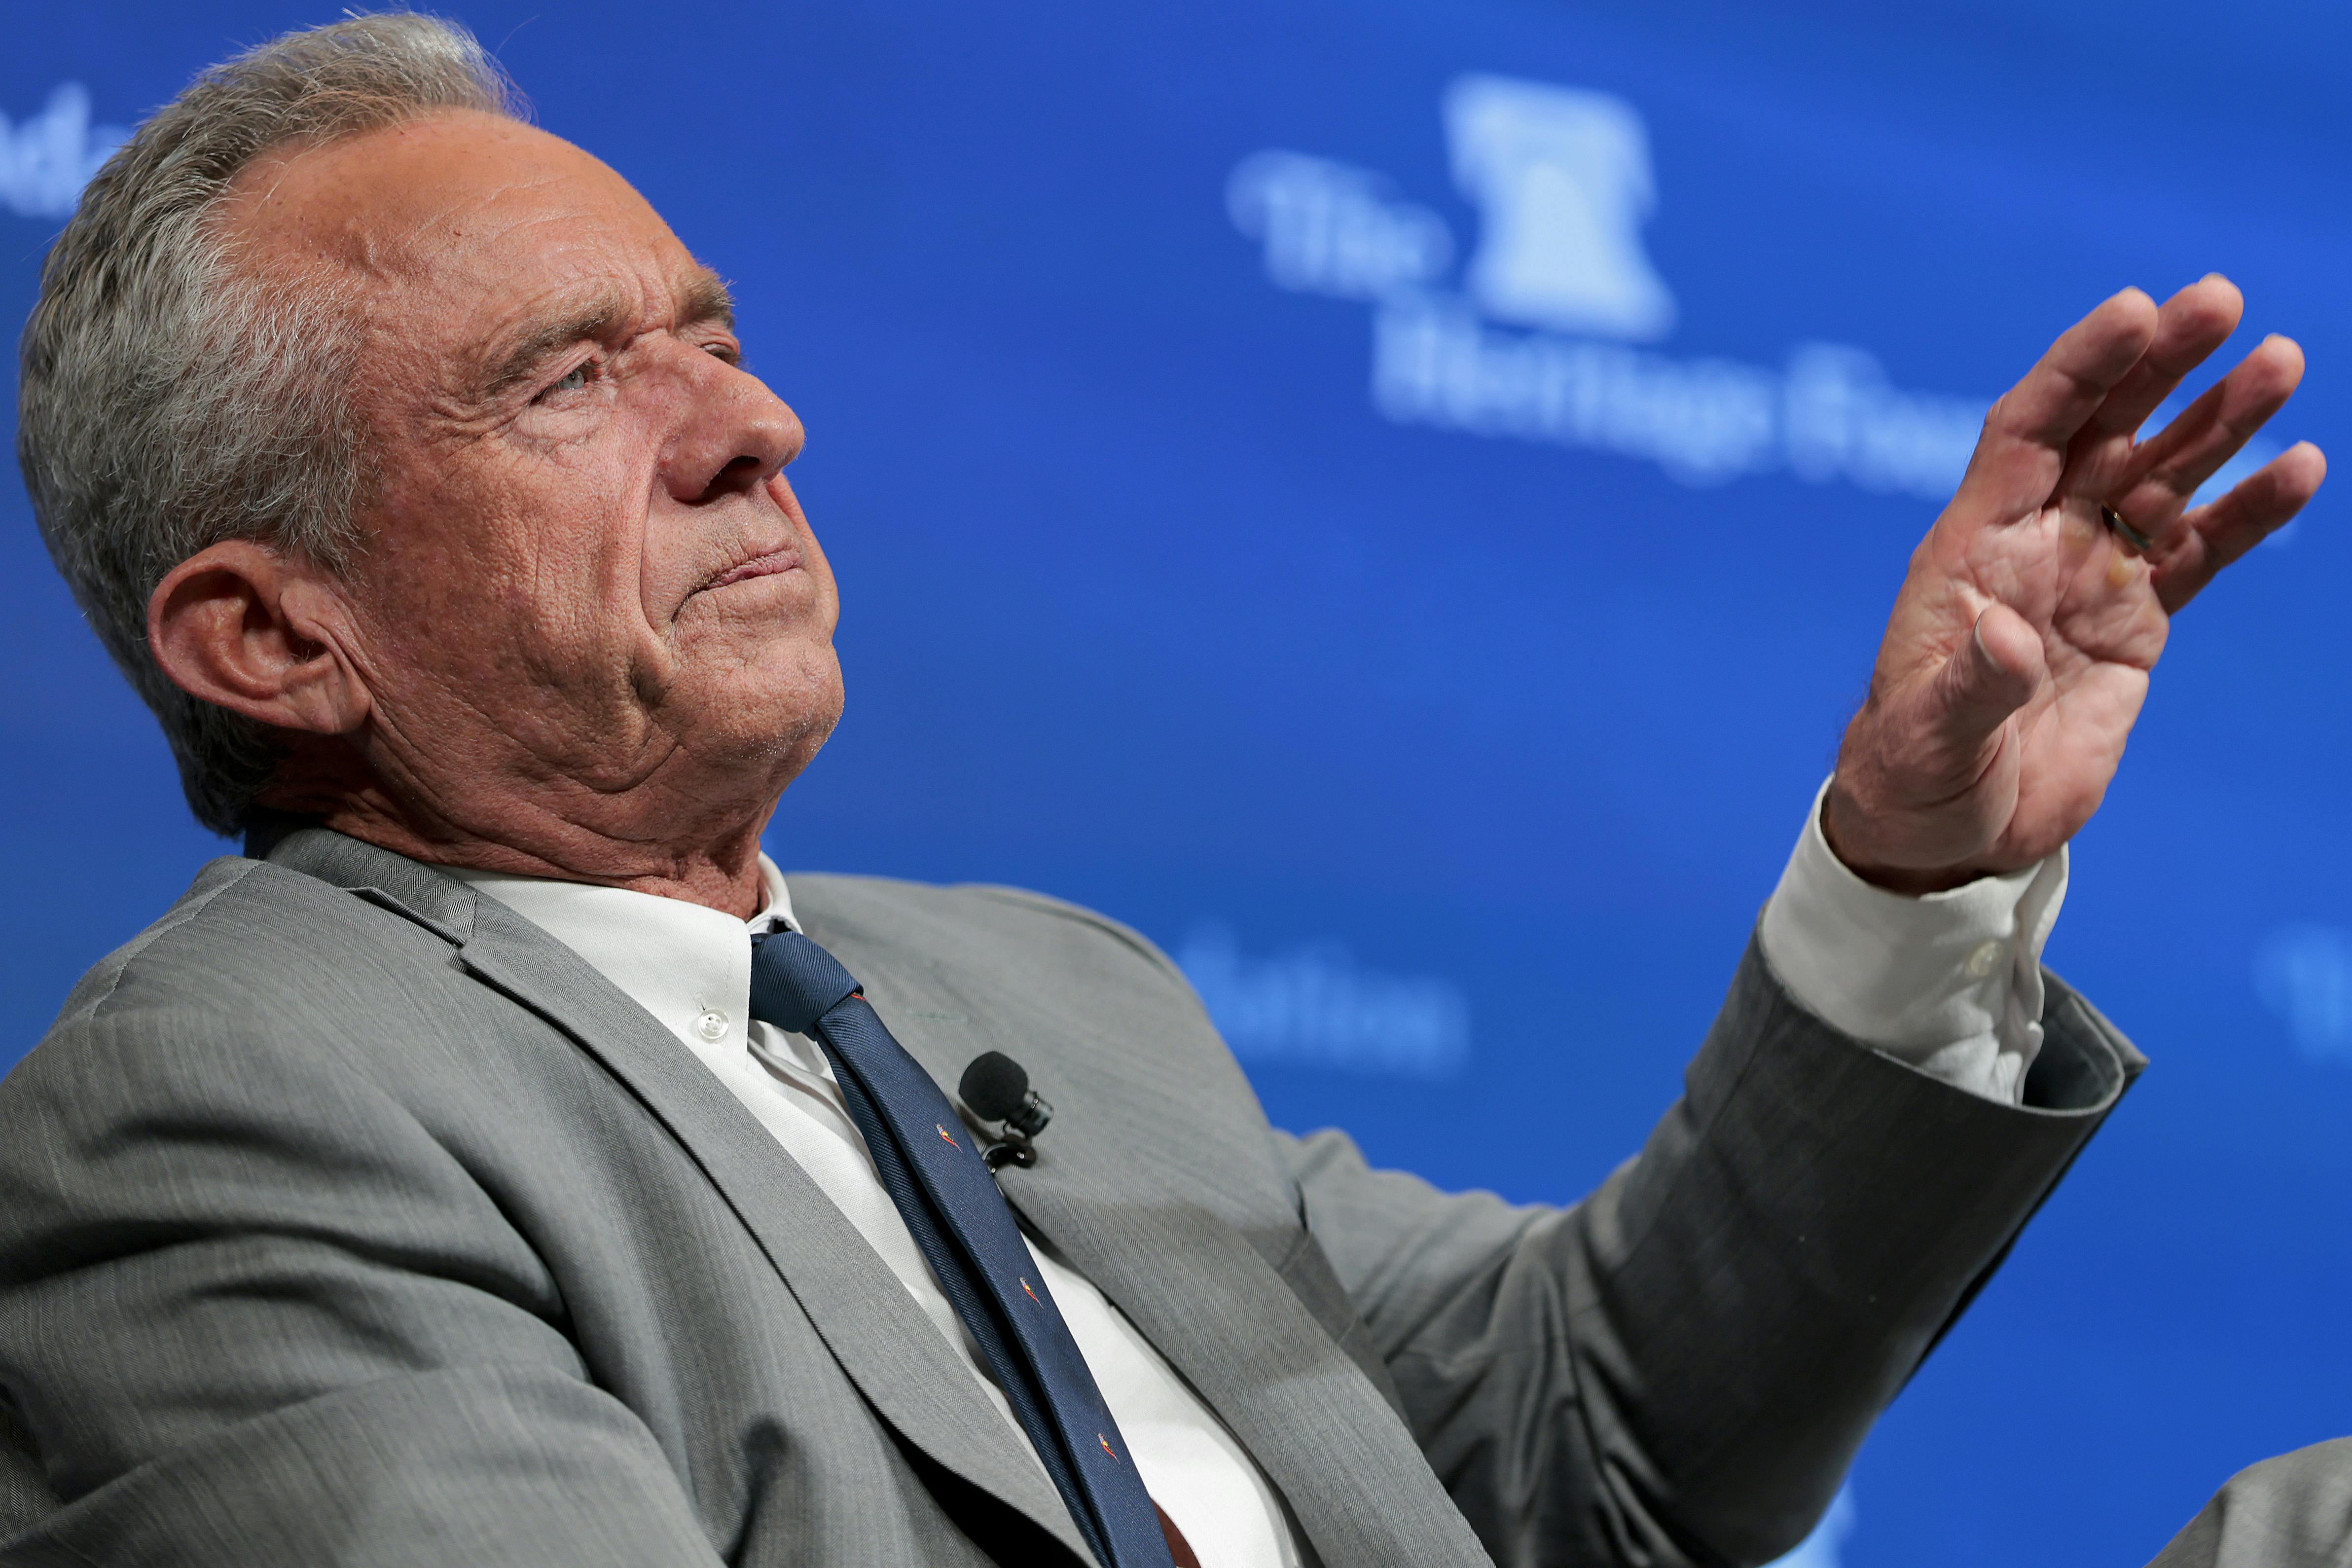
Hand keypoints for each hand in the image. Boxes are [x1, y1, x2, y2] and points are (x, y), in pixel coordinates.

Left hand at [1825, 276, 2325, 892]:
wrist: (1946, 828)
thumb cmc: (1914, 773)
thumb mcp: (1929, 737)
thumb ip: (1969, 686)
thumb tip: (2008, 638)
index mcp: (1971, 547)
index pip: (2025, 429)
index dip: (2077, 369)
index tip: (2132, 310)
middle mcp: (2033, 543)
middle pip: (2103, 430)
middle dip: (2158, 365)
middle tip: (2220, 300)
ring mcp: (2089, 576)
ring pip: (2162, 477)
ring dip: (2219, 421)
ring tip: (2280, 360)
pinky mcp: (2135, 621)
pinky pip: (2198, 551)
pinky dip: (2248, 512)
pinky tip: (2301, 467)